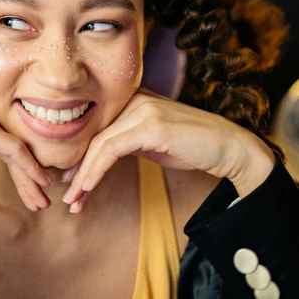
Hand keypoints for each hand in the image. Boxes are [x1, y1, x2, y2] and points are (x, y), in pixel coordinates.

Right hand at [0, 89, 51, 211]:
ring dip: (32, 177)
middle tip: (43, 197)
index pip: (5, 129)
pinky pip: (12, 149)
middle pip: (14, 137)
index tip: (32, 182)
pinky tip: (39, 186)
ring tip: (42, 202)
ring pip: (17, 145)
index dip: (22, 157)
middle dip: (30, 170)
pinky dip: (29, 170)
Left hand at [62, 88, 274, 211]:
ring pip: (100, 142)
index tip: (70, 180)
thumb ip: (127, 142)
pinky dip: (96, 169)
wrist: (230, 146)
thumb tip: (97, 158)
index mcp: (133, 99)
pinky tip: (88, 187)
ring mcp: (143, 110)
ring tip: (74, 200)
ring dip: (83, 174)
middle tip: (68, 196)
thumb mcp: (153, 142)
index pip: (97, 127)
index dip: (80, 155)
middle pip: (94, 134)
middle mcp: (135, 99)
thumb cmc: (193, 145)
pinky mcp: (151, 125)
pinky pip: (112, 148)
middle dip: (78, 168)